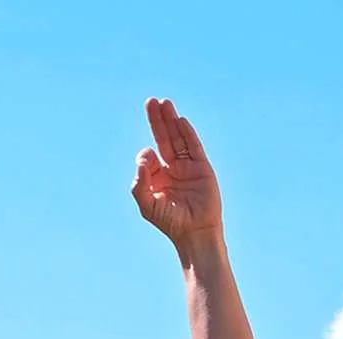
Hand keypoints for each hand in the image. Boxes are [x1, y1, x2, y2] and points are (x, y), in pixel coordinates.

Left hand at [131, 97, 222, 249]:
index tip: (149, 163)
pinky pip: (194, 147)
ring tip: (164, 103)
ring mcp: (188, 167)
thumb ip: (139, 183)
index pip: (149, 156)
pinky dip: (187, 133)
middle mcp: (173, 169)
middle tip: (151, 101)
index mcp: (158, 177)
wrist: (195, 233)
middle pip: (163, 138)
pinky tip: (180, 121)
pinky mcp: (203, 168)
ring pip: (178, 139)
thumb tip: (144, 156)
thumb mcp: (146, 204)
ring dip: (171, 121)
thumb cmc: (170, 223)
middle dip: (157, 120)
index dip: (146, 156)